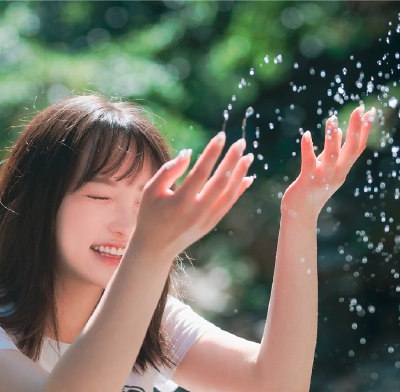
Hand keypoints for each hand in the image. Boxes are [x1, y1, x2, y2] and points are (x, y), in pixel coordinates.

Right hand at [133, 133, 254, 258]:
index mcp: (180, 201)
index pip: (201, 172)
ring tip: (248, 156)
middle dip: (232, 160)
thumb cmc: (150, 214)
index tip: (222, 136)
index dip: (212, 152)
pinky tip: (247, 177)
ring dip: (240, 174)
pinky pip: (229, 204)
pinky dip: (239, 190)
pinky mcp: (211, 224)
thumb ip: (168, 170)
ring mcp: (206, 220)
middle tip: (241, 142)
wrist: (155, 247)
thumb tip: (188, 152)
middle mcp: (197, 211)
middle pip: (220, 182)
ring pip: (229, 193)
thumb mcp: (151, 190)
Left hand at [282, 105, 373, 220]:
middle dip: (356, 129)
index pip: (358, 147)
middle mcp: (337, 173)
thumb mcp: (327, 169)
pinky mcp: (307, 181)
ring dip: (332, 138)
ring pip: (331, 156)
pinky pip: (309, 162)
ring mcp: (323, 178)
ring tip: (332, 119)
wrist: (300, 213)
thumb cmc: (313, 189)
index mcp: (343, 169)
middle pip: (351, 150)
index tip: (370, 112)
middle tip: (359, 110)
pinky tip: (307, 135)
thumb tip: (339, 131)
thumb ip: (333, 152)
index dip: (365, 130)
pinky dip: (308, 148)